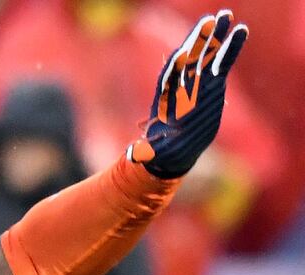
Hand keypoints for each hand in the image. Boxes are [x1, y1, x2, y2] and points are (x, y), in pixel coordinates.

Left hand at [128, 9, 247, 177]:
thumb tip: (137, 155)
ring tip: (227, 15)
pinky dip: (230, 48)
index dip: (175, 67)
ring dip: (216, 36)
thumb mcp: (153, 153)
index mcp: (166, 99)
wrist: (174, 148)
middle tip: (211, 19)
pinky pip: (222, 62)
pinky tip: (241, 31)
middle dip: (198, 40)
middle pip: (189, 59)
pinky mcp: (213, 84)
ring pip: (206, 55)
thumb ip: (147, 151)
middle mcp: (181, 86)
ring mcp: (197, 82)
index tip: (181, 55)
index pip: (169, 78)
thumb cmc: (162, 151)